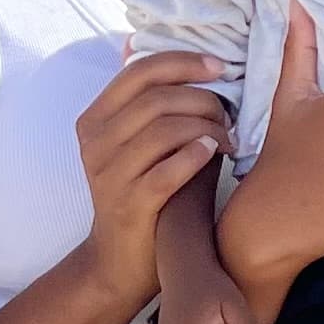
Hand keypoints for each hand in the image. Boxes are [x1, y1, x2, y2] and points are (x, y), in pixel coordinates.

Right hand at [73, 53, 232, 319]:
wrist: (121, 261)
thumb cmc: (144, 193)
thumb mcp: (140, 145)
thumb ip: (157, 106)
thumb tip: (195, 62)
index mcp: (95, 119)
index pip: (139, 71)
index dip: (184, 62)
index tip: (220, 67)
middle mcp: (95, 142)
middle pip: (156, 98)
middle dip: (203, 100)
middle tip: (229, 116)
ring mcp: (108, 174)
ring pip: (163, 129)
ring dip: (206, 129)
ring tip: (228, 140)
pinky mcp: (129, 204)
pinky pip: (167, 170)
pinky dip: (196, 156)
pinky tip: (214, 154)